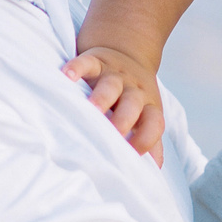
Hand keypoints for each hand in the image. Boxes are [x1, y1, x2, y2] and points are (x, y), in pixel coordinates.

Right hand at [62, 43, 165, 164]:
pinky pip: (88, 63)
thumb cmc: (135, 95)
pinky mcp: (97, 61)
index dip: (146, 139)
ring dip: (102, 97)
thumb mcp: (148, 113)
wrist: (129, 49)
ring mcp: (115, 75)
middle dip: (123, 120)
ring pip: (111, 85)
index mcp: (148, 106)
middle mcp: (133, 91)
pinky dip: (77, 68)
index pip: (154, 123)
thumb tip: (154, 172)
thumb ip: (151, 141)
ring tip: (91, 109)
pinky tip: (67, 76)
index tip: (131, 156)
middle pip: (132, 105)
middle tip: (111, 135)